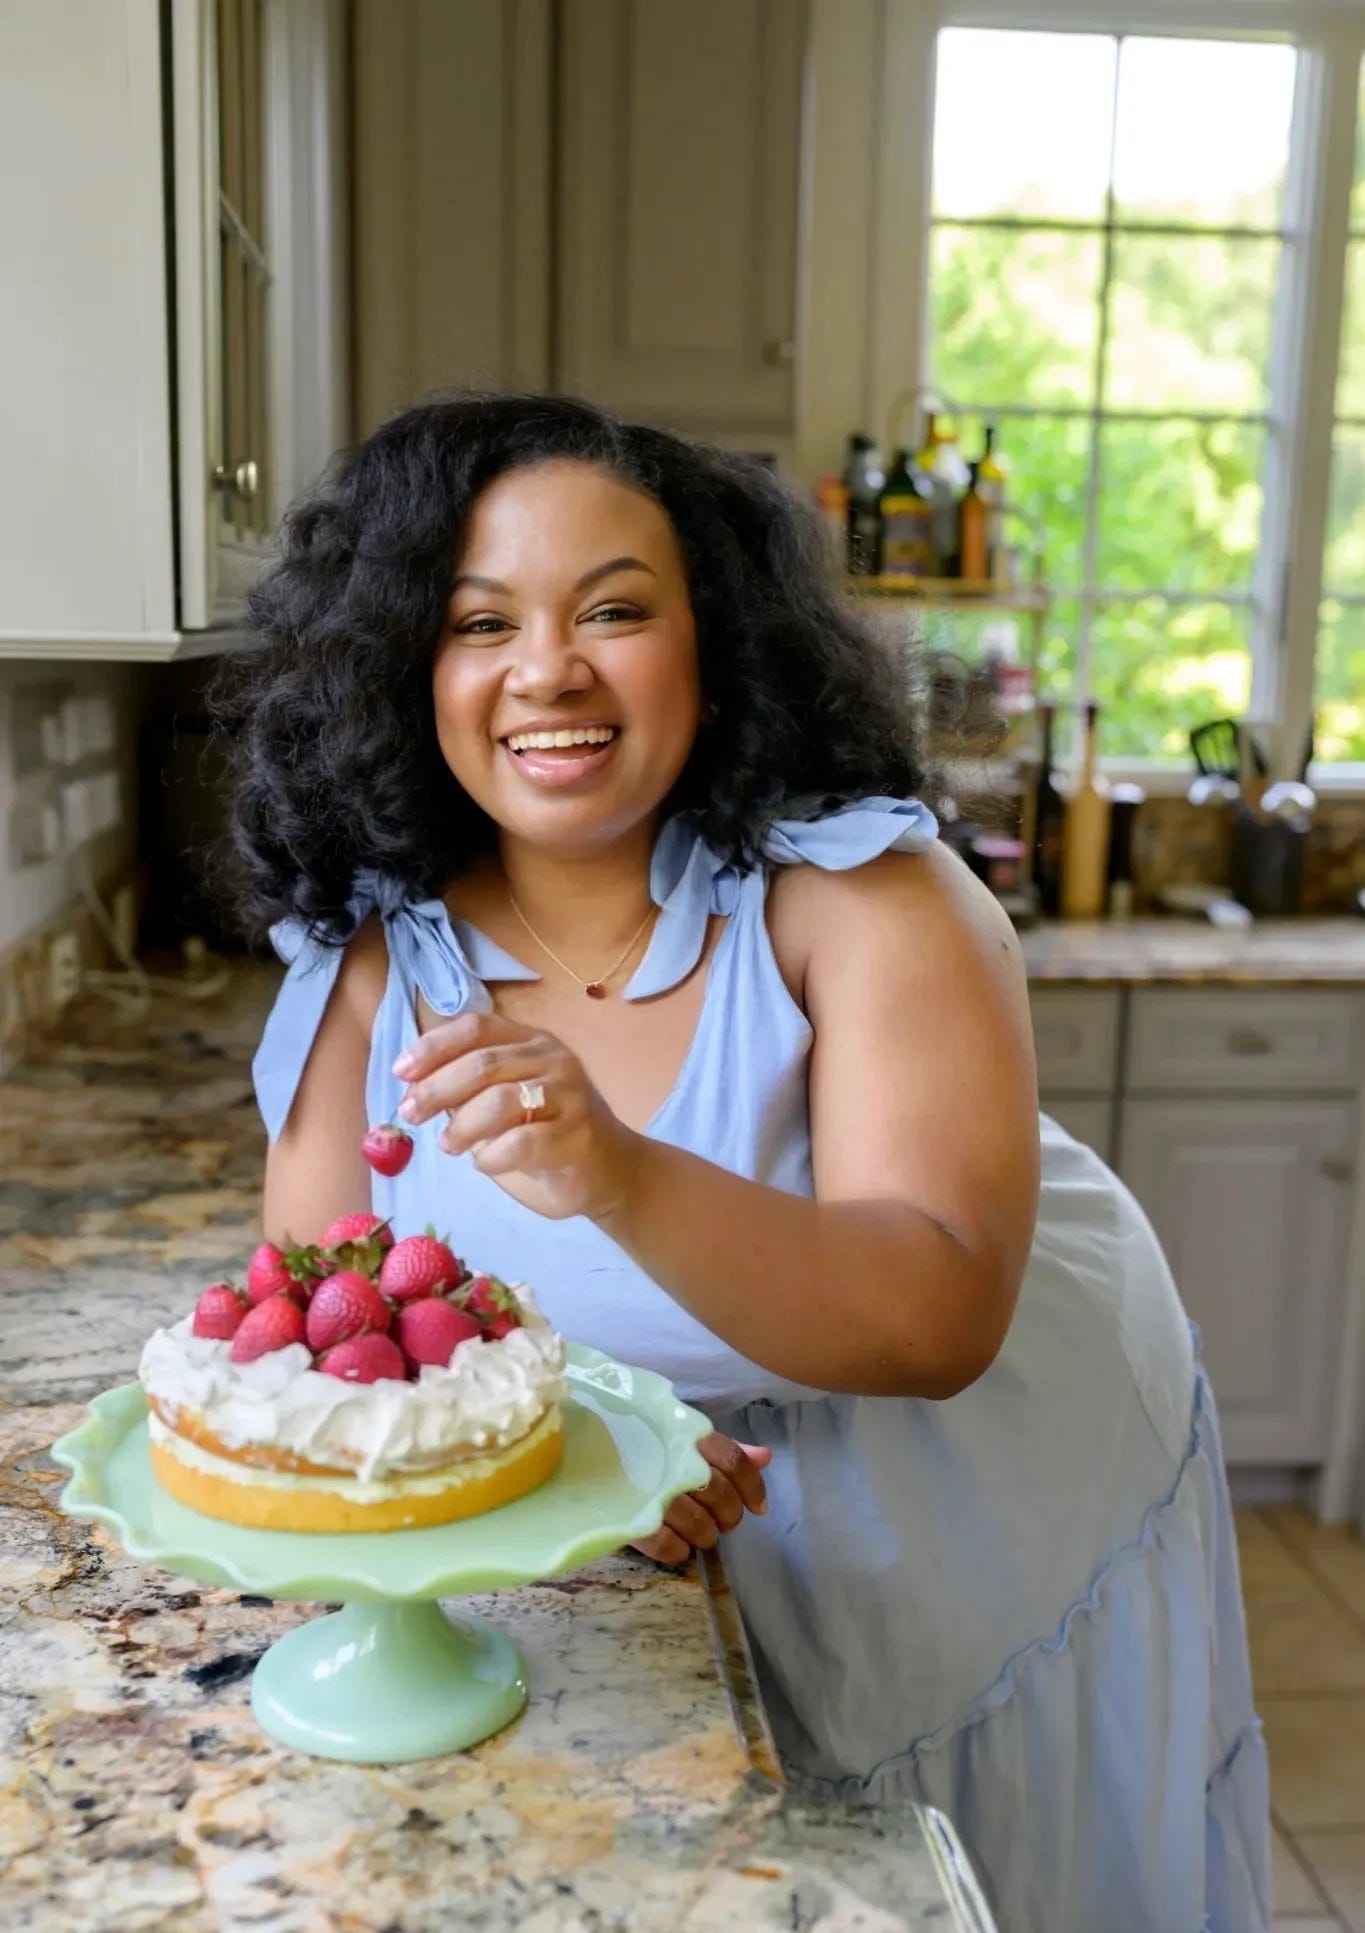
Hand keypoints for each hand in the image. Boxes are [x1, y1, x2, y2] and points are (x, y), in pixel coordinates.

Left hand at [393, 1011, 638, 1221]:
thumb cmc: (544, 1132)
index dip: (434, 1046)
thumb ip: (468, 1089)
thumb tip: (415, 1087)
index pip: (477, 1028)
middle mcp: (553, 1059)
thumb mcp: (501, 1101)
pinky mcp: (578, 1135)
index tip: (401, 1072)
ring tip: (449, 1146)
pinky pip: (521, 1143)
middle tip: (410, 1114)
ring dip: (463, 1125)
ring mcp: (570, 1094)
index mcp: (531, 1041)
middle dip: (437, 1089)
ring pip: (501, 1101)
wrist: (606, 1170)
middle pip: (483, 1063)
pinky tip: (484, 1163)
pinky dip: (492, 1156)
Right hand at [632, 1433, 771, 1565]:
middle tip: (723, 1523)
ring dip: (705, 1535)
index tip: (759, 1509)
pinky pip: (663, 1544)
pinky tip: (677, 1548)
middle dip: (729, 1515)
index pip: (733, 1460)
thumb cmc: (639, 1443)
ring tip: (699, 1537)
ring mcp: (650, 1489)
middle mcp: (672, 1460)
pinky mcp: (628, 1517)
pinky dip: (677, 1550)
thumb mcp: (682, 1439)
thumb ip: (725, 1450)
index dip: (752, 1486)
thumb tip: (765, 1457)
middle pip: (719, 1494)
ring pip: (697, 1523)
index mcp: (688, 1436)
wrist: (578, 1450)